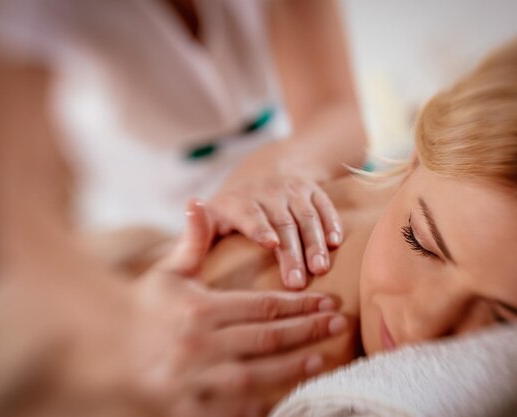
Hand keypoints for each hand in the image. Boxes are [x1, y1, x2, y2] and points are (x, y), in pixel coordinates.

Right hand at [127, 200, 347, 416]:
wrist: (105, 352)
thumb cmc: (142, 308)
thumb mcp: (167, 273)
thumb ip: (191, 241)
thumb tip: (198, 201)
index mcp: (200, 311)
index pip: (262, 306)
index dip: (299, 304)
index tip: (326, 300)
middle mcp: (200, 345)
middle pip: (267, 338)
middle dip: (308, 330)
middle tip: (338, 323)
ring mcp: (195, 380)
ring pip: (257, 374)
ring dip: (294, 366)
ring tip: (323, 357)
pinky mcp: (189, 409)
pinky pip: (234, 408)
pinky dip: (261, 402)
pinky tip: (285, 394)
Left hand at [209, 175, 342, 289]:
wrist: (268, 168)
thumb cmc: (233, 209)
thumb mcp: (211, 215)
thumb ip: (196, 234)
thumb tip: (179, 252)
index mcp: (238, 201)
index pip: (249, 213)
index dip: (260, 227)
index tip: (271, 244)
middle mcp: (267, 192)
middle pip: (282, 222)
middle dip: (291, 251)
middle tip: (297, 283)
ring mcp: (292, 190)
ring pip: (306, 216)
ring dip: (315, 242)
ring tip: (320, 268)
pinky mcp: (313, 190)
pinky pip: (325, 206)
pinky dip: (332, 223)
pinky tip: (337, 243)